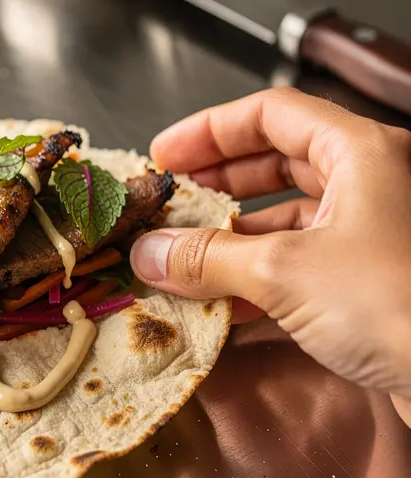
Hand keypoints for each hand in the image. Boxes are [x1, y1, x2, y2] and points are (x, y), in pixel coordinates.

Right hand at [129, 87, 410, 418]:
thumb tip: (149, 252)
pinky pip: (301, 260)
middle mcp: (373, 183)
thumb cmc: (399, 306)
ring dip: (231, 236)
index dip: (209, 131)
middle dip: (217, 183)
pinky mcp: (371, 279)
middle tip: (171, 202)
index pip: (272, 114)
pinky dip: (256, 274)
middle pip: (279, 161)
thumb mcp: (284, 271)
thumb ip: (208, 257)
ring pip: (288, 216)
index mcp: (363, 153)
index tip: (165, 157)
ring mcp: (374, 232)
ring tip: (180, 258)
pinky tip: (219, 300)